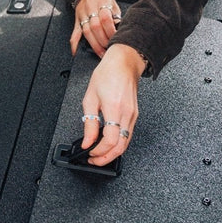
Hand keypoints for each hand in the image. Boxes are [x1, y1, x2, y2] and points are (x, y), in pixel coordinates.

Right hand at [71, 0, 120, 57]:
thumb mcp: (113, 3)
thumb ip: (116, 15)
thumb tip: (120, 29)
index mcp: (102, 3)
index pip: (106, 19)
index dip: (111, 30)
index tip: (116, 38)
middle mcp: (91, 9)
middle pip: (95, 27)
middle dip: (103, 40)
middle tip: (109, 49)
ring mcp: (82, 15)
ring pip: (86, 31)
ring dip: (94, 45)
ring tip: (101, 54)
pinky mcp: (77, 20)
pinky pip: (75, 32)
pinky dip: (74, 43)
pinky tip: (76, 52)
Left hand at [80, 43, 145, 165]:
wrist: (124, 62)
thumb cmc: (107, 74)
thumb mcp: (90, 97)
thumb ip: (89, 123)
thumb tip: (87, 141)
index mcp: (114, 108)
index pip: (110, 140)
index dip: (99, 151)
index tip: (89, 152)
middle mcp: (127, 114)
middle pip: (121, 146)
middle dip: (107, 158)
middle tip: (94, 159)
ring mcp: (133, 115)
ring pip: (126, 143)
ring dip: (113, 152)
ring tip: (99, 153)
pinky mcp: (134, 115)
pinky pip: (127, 135)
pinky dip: (118, 143)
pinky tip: (108, 143)